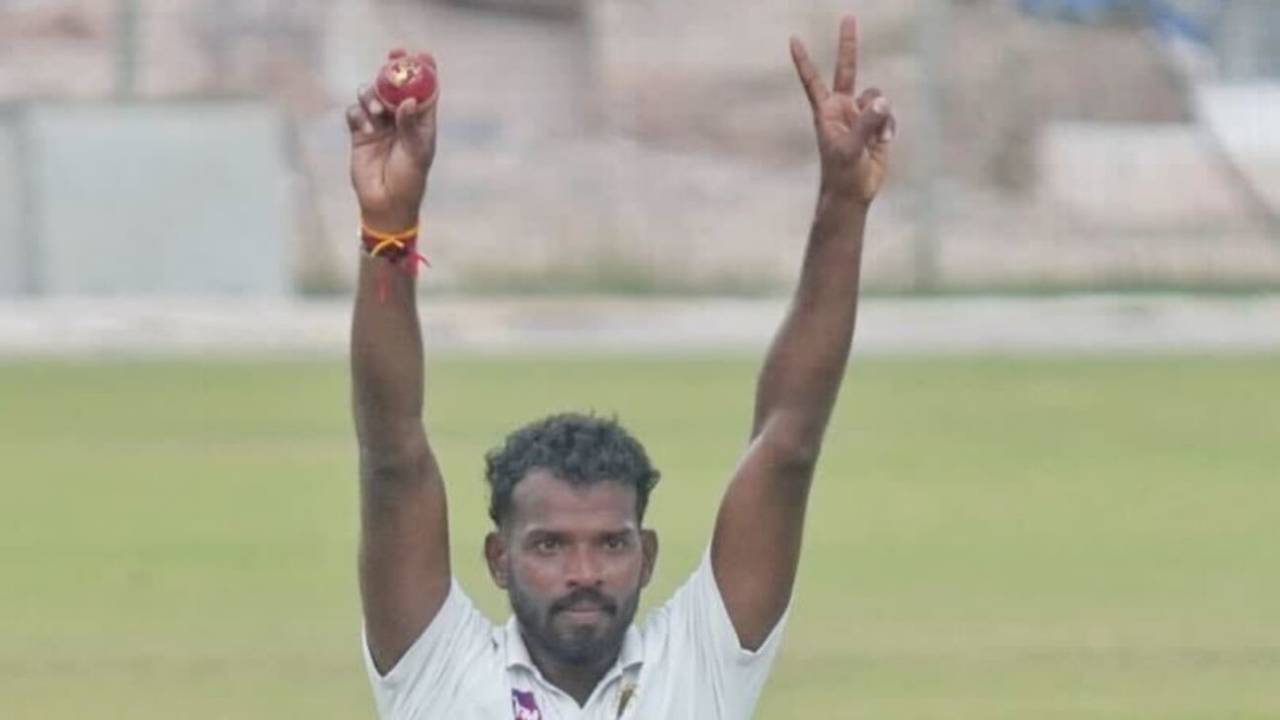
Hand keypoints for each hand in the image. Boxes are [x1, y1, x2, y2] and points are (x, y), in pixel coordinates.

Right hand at [345, 50, 439, 231]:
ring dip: (372, 95)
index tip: (421, 54)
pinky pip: (355, 112)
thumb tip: (410, 100)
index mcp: (421, 122)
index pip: (424, 90)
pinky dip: (358, 114)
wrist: (386, 203)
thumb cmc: (409, 180)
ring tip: (376, 111)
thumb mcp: (416, 153)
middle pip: (395, 86)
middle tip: (394, 54)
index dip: (423, 71)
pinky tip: (365, 127)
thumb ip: (411, 126)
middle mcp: (400, 119)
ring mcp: (379, 125)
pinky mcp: (359, 133)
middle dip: (393, 69)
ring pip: (372, 95)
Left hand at [790, 17, 894, 204]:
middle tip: (847, 17)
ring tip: (875, 139)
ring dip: (880, 115)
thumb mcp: (849, 149)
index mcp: (827, 111)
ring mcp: (860, 115)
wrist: (853, 193)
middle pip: (847, 69)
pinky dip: (889, 127)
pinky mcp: (876, 125)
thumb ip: (865, 124)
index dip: (804, 61)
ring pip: (877, 97)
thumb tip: (882, 101)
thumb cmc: (841, 173)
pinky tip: (883, 143)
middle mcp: (843, 107)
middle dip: (848, 45)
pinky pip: (889, 115)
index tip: (792, 39)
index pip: (813, 80)